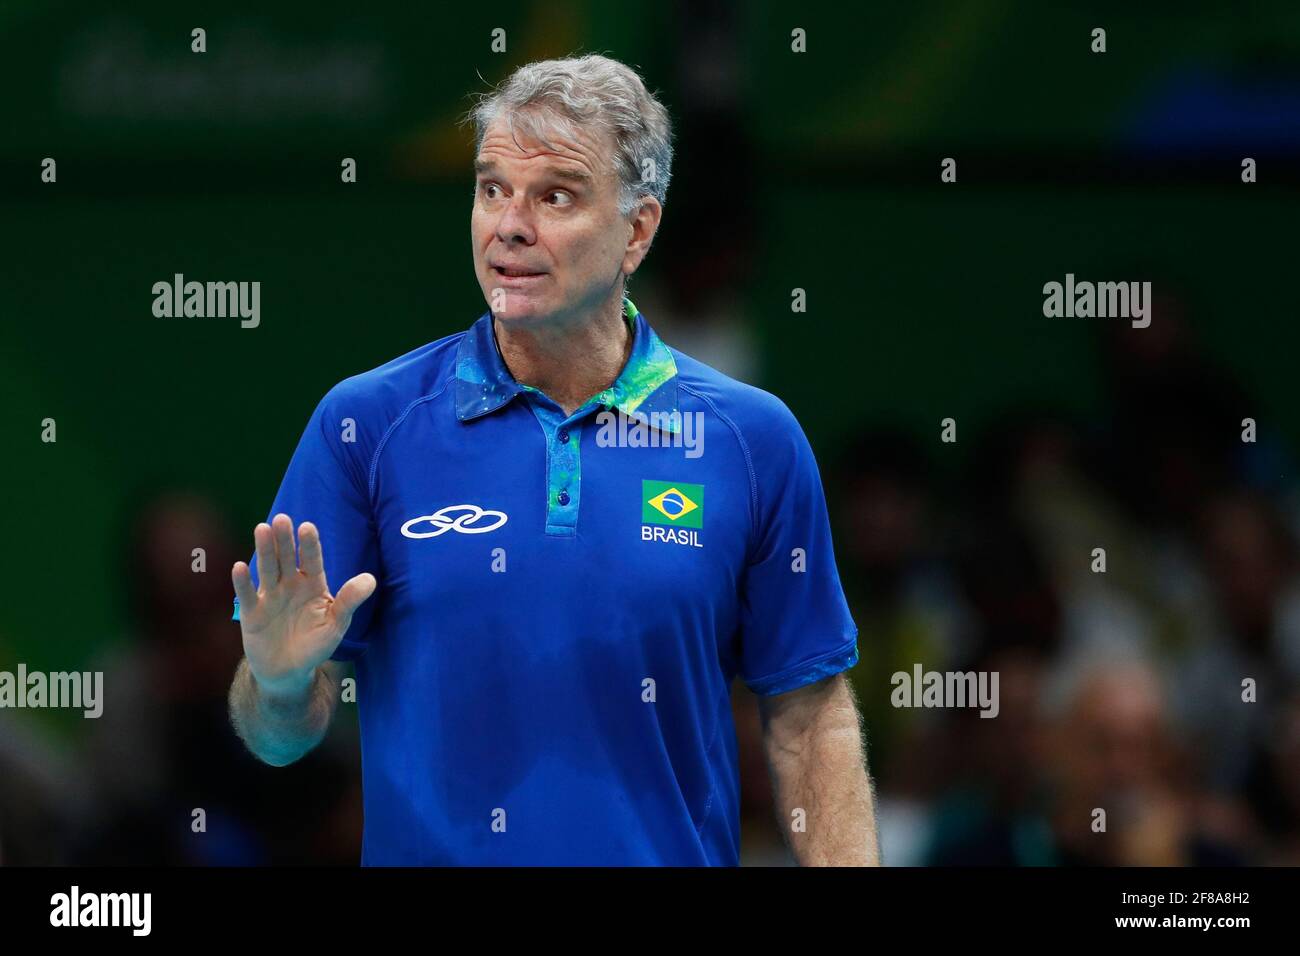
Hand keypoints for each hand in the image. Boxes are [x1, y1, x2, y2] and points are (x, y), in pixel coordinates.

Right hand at [231, 514, 375, 695]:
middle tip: (282, 519)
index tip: (307, 527)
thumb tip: (371, 580)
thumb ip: (349, 601)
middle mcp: (290, 585)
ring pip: (267, 570)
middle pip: (286, 558)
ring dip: (264, 550)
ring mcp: (269, 597)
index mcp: (313, 584)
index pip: (312, 560)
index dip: (309, 544)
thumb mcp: (337, 624)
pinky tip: (239, 566)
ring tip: (262, 529)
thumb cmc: (316, 644)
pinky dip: (242, 582)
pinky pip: (246, 595)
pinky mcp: (251, 613)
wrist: (289, 670)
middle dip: (284, 539)